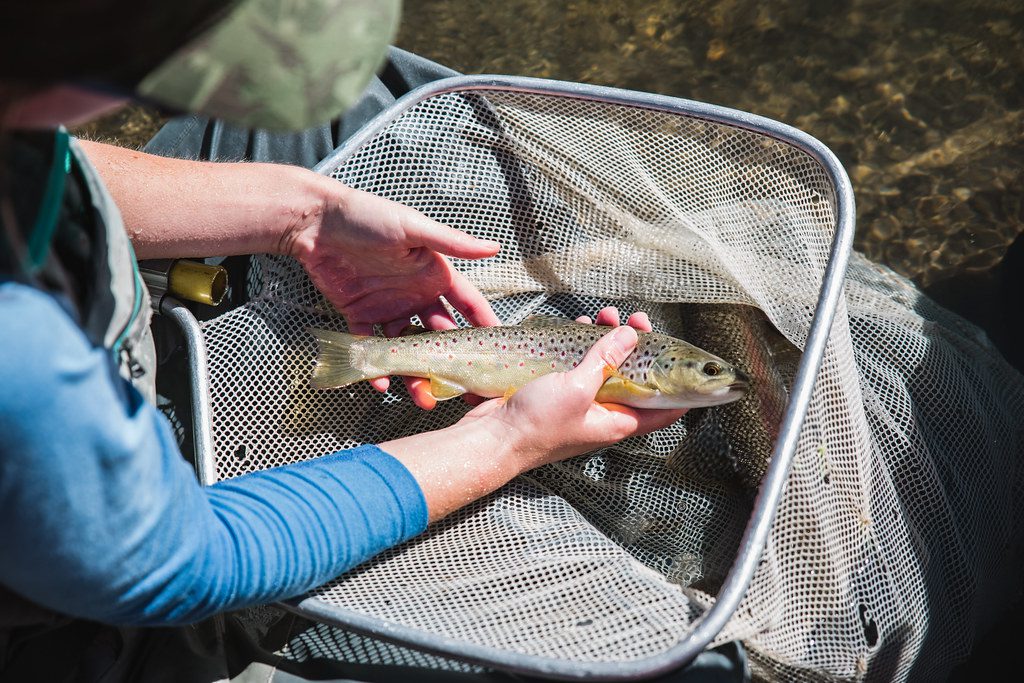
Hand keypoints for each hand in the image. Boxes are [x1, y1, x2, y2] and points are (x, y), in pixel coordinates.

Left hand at [287, 183, 500, 406]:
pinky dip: (376, 366)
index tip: (498, 351)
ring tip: (422, 397)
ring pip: (407, 347)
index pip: (467, 304)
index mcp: (434, 274)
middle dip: (450, 360)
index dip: (483, 326)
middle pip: (439, 334)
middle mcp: (416, 294)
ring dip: (415, 372)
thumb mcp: (413, 227)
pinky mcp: (360, 315)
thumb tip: (494, 248)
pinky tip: (381, 384)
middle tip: (462, 388)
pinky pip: (371, 346)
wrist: (316, 222)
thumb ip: (452, 243)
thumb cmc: (368, 215)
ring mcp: (389, 307)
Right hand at [459, 321, 685, 472]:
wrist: (493, 439)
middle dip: (636, 347)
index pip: (664, 408)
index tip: (679, 353)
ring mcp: (581, 406)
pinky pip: (579, 369)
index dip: (678, 383)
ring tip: (602, 317)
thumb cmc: (537, 425)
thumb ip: (605, 360)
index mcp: (619, 422)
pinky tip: (577, 330)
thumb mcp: (577, 387)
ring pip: (604, 370)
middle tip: (633, 320)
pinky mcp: (560, 396)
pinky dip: (581, 348)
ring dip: (606, 343)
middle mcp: (605, 415)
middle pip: (633, 379)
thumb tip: (630, 335)